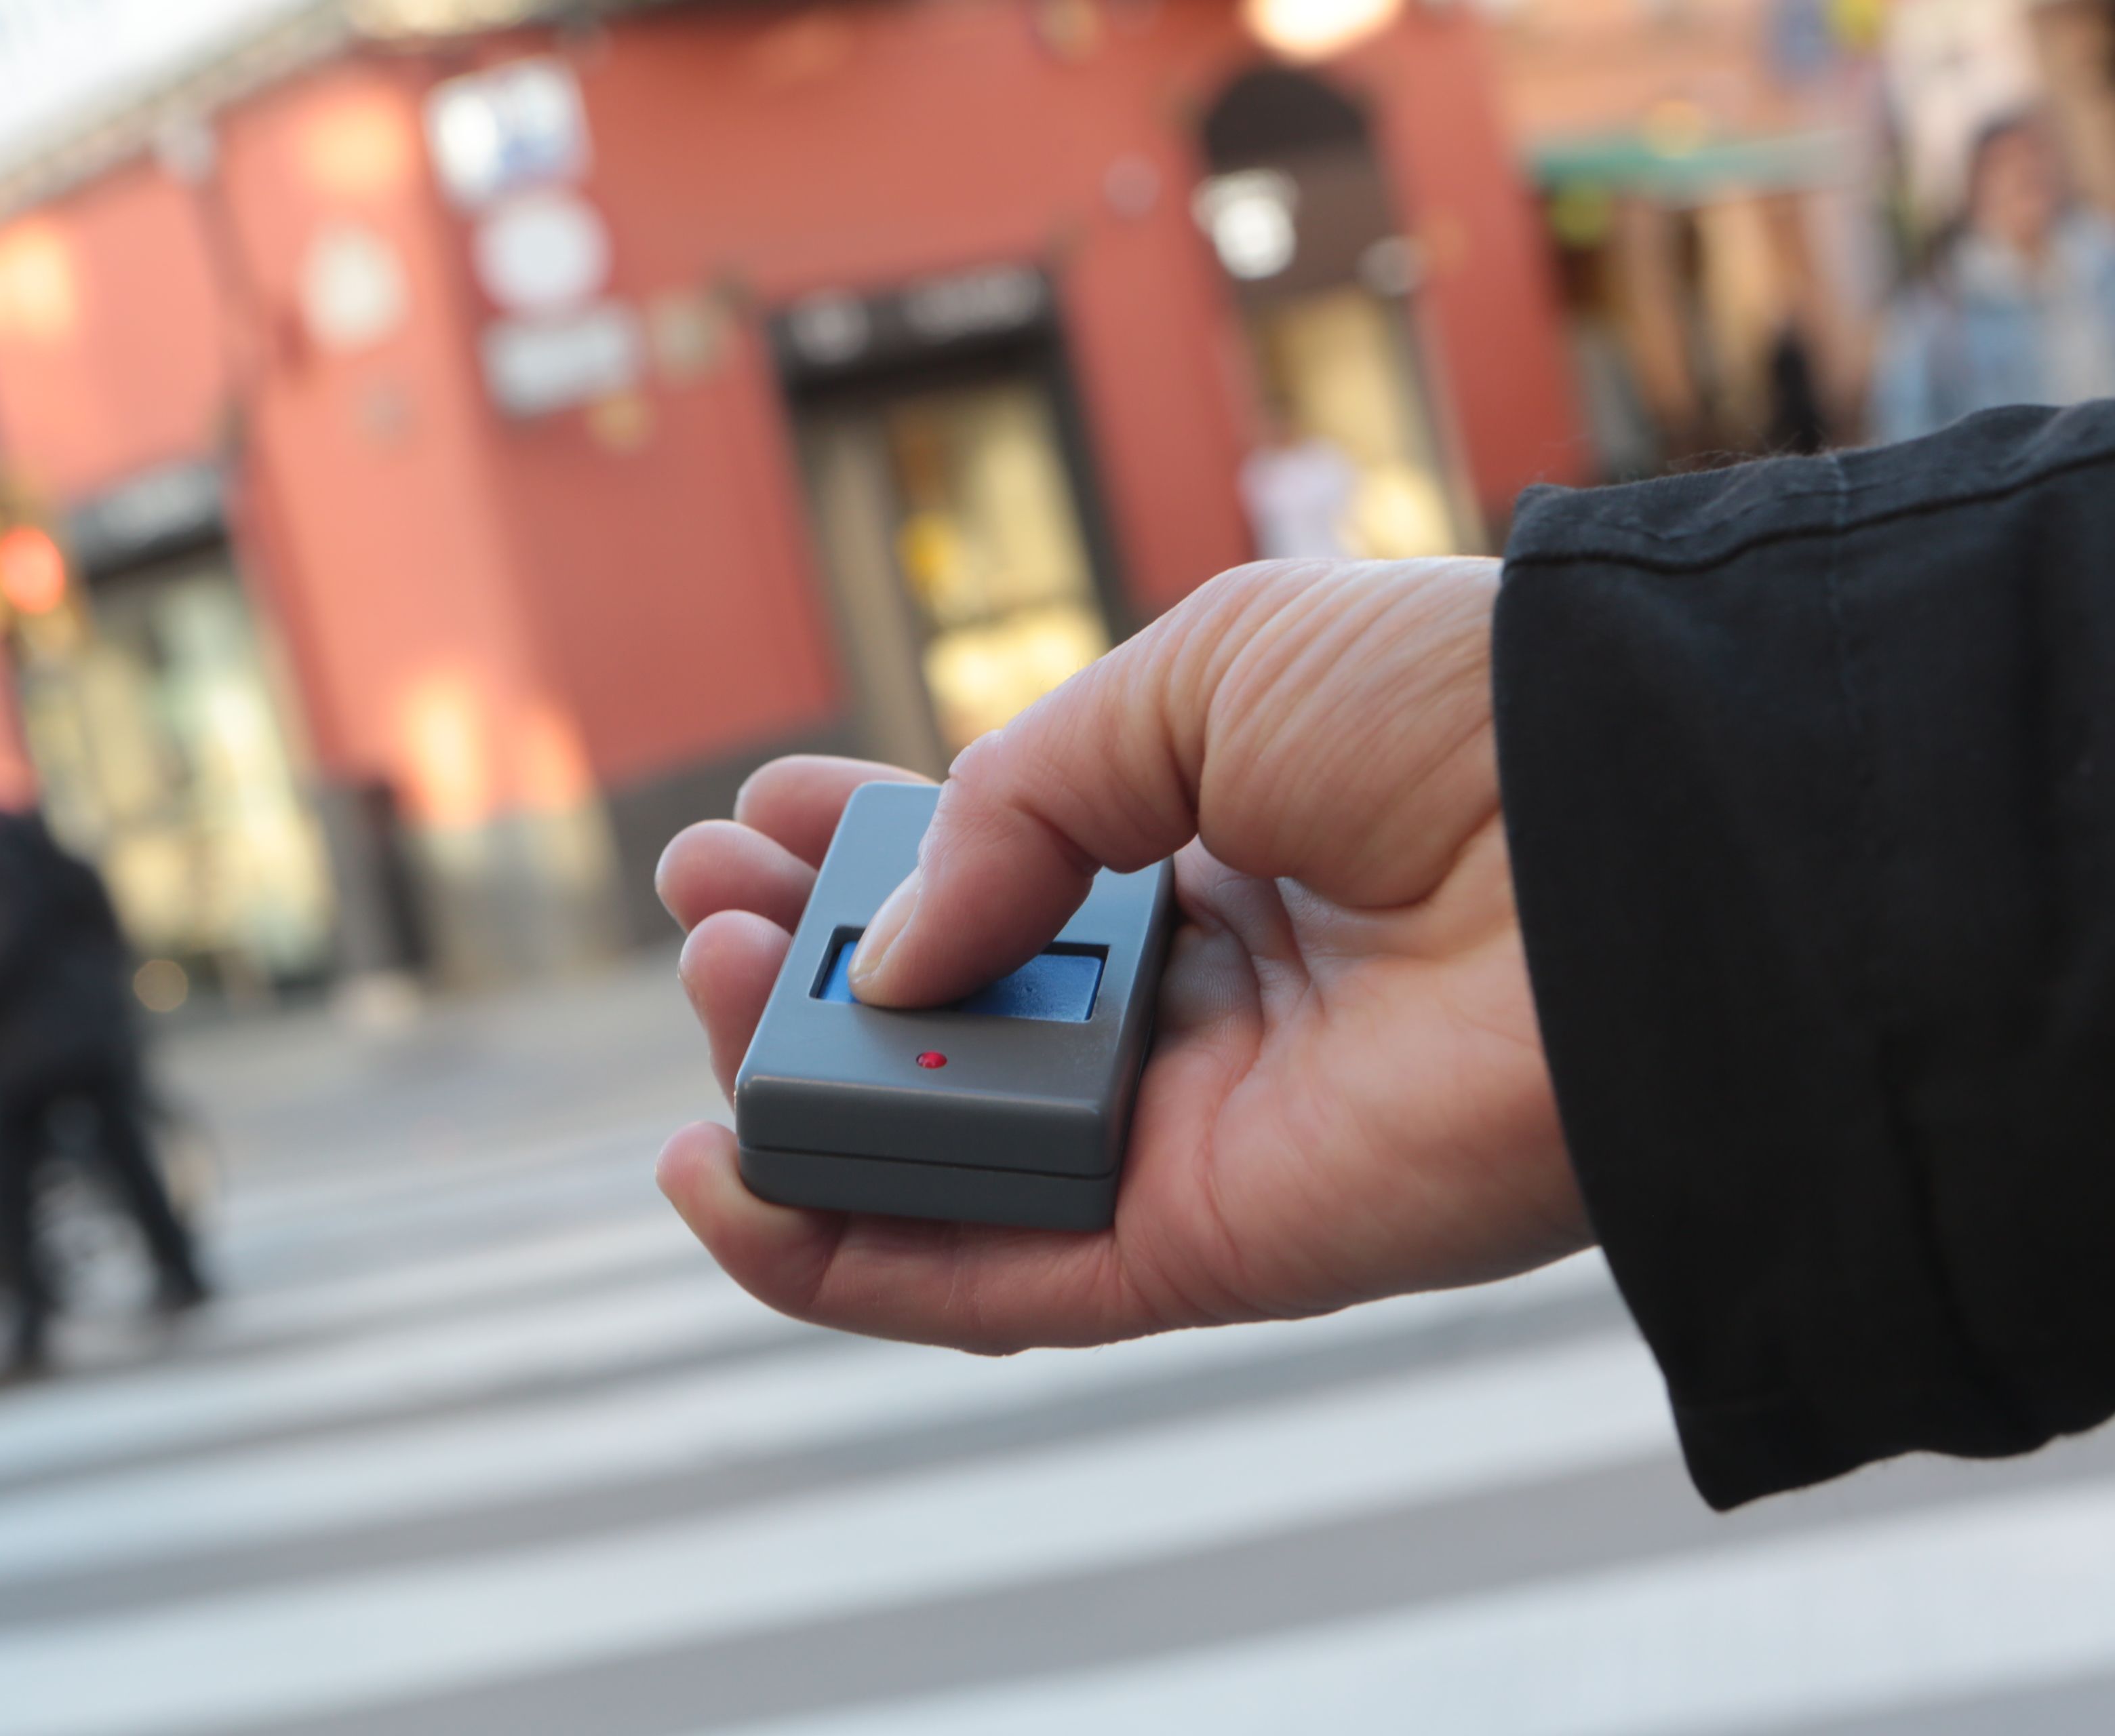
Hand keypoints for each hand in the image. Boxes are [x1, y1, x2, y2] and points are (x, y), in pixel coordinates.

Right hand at [653, 557, 1586, 1352]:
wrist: (1623, 835)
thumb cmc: (1443, 721)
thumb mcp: (1196, 682)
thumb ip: (1020, 803)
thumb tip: (889, 949)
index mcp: (1206, 860)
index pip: (994, 884)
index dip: (862, 858)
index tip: (758, 823)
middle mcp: (1196, 1007)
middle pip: (950, 1026)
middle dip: (804, 968)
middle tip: (708, 907)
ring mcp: (1195, 1135)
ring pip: (949, 1161)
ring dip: (799, 1101)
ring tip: (709, 999)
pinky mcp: (1208, 1249)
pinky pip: (996, 1285)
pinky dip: (844, 1261)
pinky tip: (724, 1189)